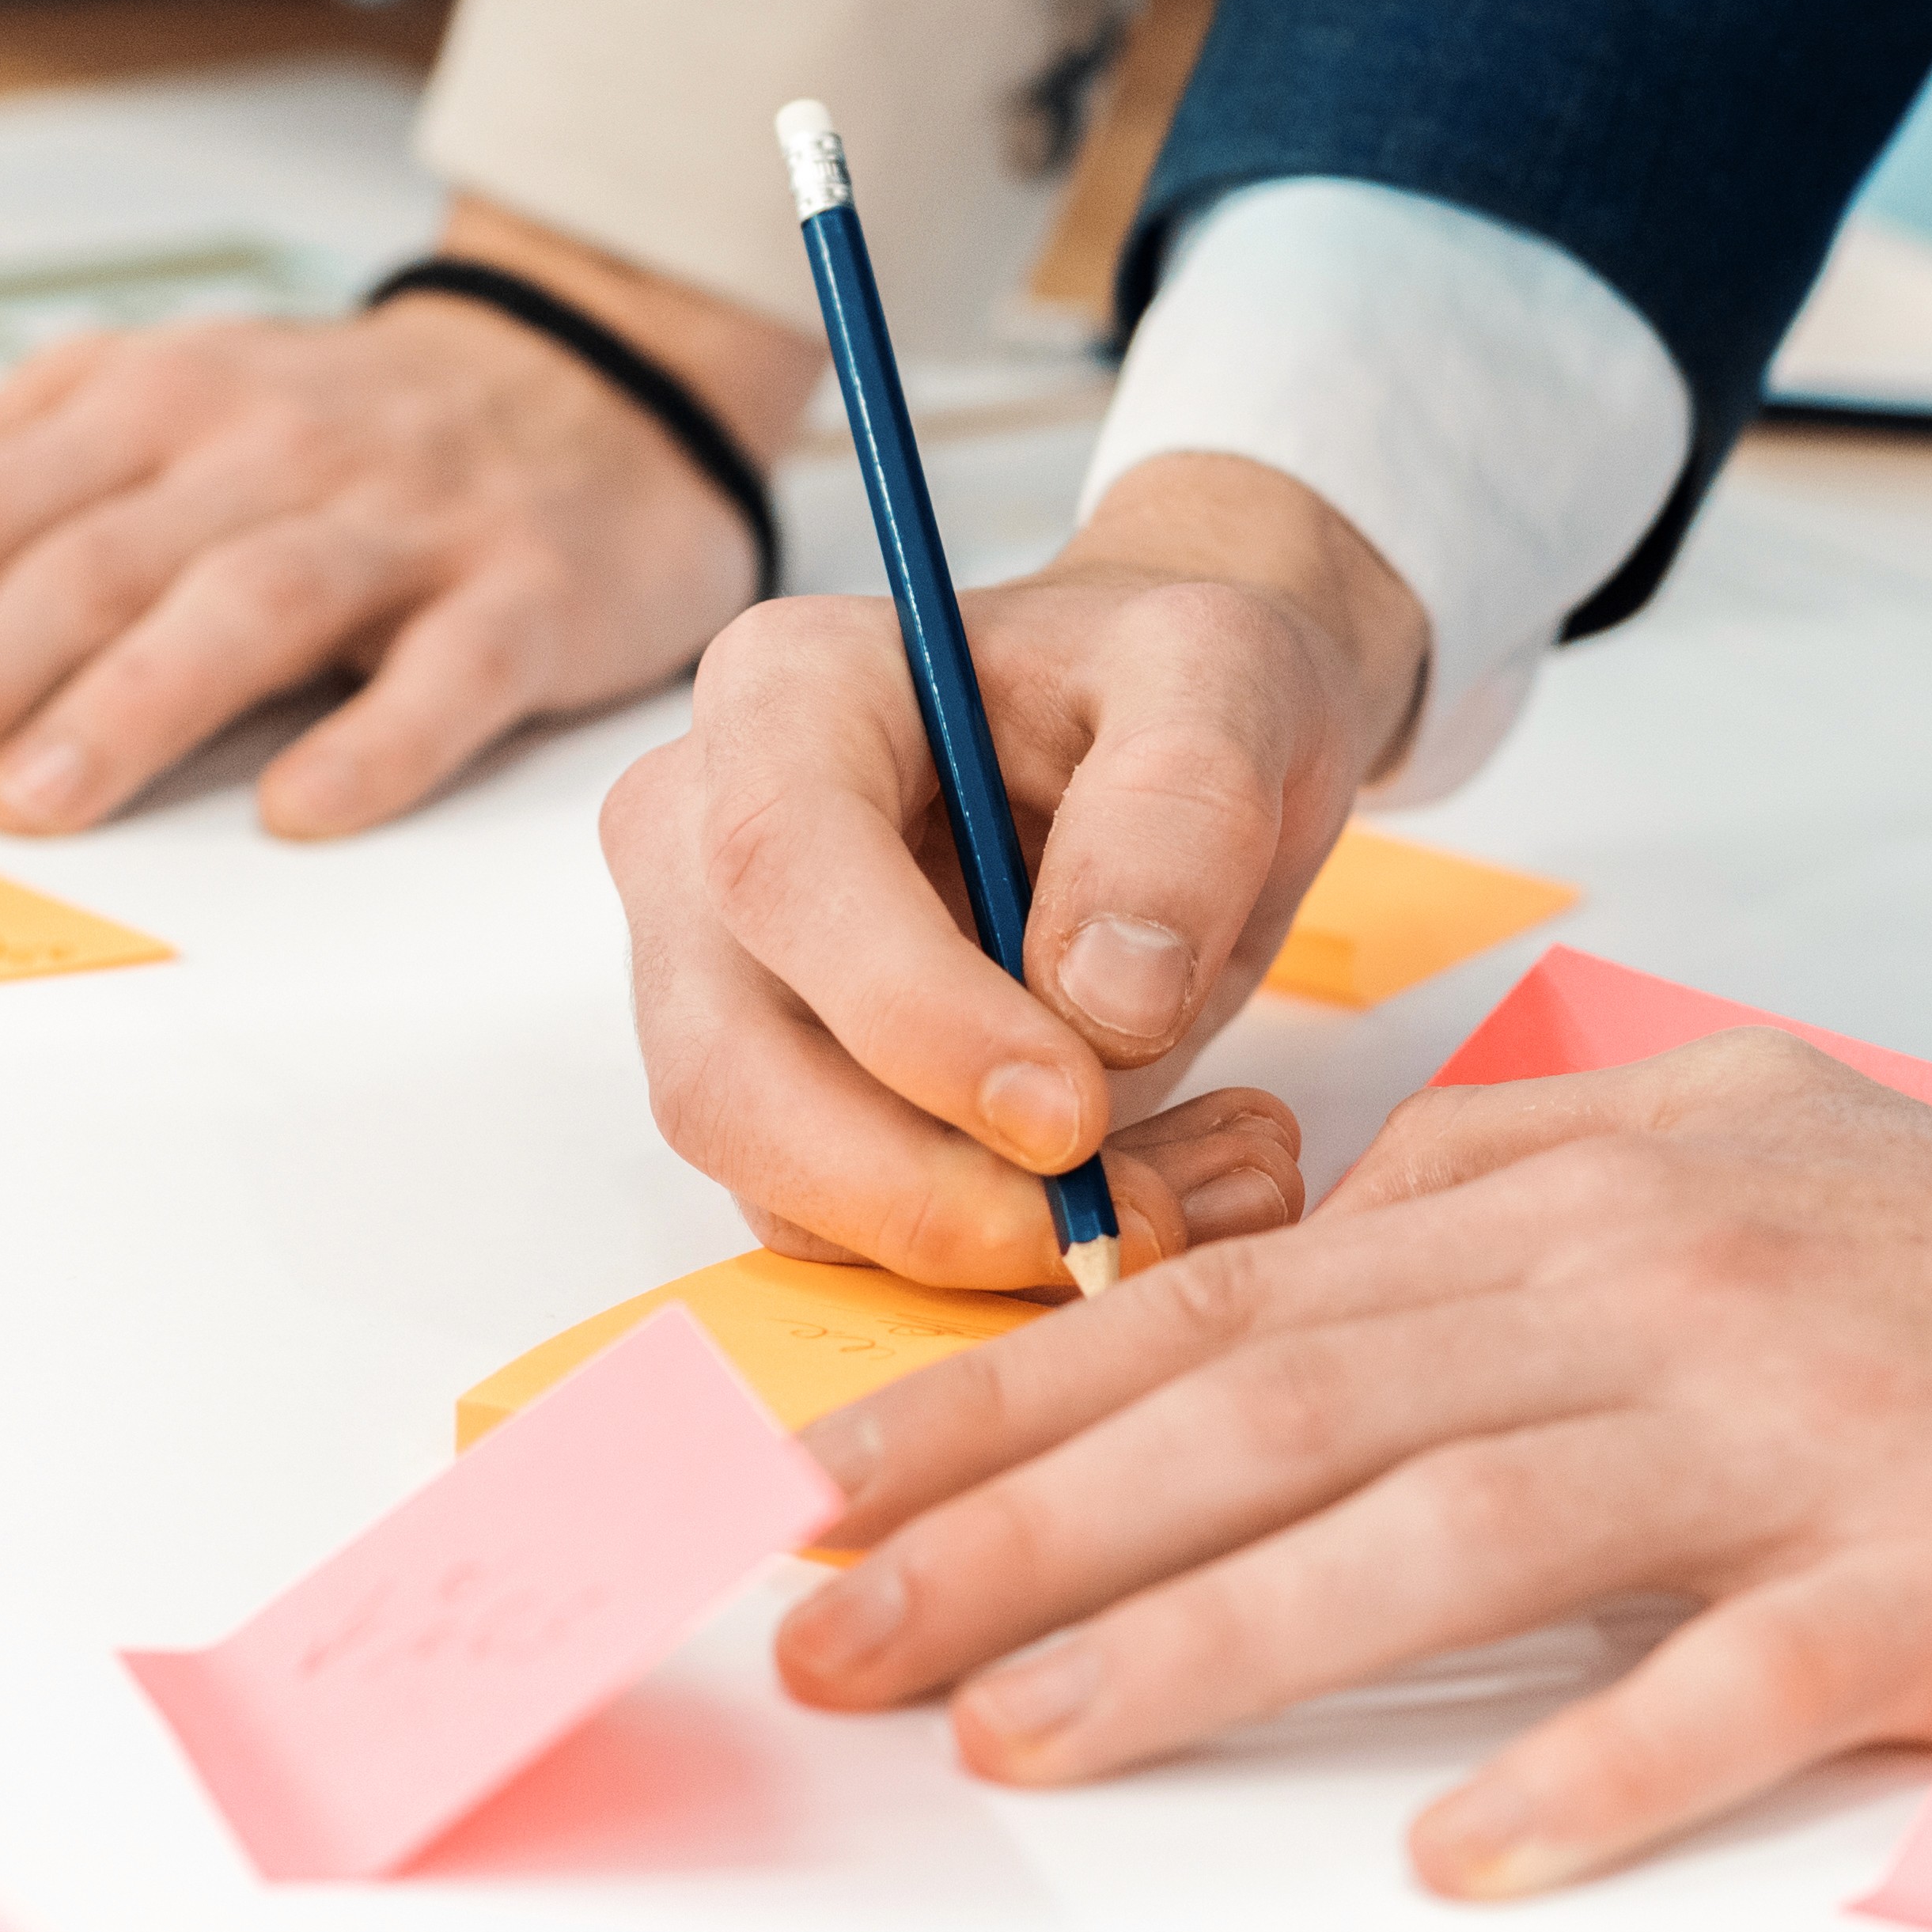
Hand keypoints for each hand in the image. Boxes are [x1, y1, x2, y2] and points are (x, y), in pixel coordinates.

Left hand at [0, 198, 816, 838]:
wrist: (596, 375)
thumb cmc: (351, 425)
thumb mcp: (162, 396)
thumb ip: (10, 465)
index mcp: (153, 401)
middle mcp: (264, 446)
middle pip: (89, 561)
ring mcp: (400, 520)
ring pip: (246, 605)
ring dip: (128, 708)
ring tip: (30, 804)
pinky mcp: (525, 593)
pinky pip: (448, 672)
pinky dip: (376, 741)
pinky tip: (306, 808)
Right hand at [604, 453, 1430, 1289]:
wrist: (1182, 744)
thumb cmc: (1178, 683)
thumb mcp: (1226, 676)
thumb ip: (1180, 807)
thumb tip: (1105, 1002)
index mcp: (787, 694)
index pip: (782, 868)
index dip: (911, 1015)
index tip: (1073, 1113)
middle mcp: (705, 844)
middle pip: (732, 1072)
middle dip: (926, 1192)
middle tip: (1129, 1224)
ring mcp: (727, 988)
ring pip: (785, 1189)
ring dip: (991, 1243)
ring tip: (1201, 1194)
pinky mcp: (788, 1101)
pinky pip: (859, 1231)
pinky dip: (1008, 1255)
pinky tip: (1165, 1191)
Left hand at [769, 899, 1931, 1891]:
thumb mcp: (1703, 1136)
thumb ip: (1487, 1193)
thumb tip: (1274, 1256)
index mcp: (1571, 1212)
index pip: (1224, 1311)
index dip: (1011, 1403)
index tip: (827, 1491)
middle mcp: (1643, 1303)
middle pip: (1282, 1418)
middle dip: (1029, 1529)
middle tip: (841, 1636)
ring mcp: (1777, 1439)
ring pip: (1449, 1535)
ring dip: (1216, 1638)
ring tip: (1031, 1728)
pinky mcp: (1913, 1582)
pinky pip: (1730, 1685)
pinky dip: (1587, 1767)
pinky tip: (1447, 1848)